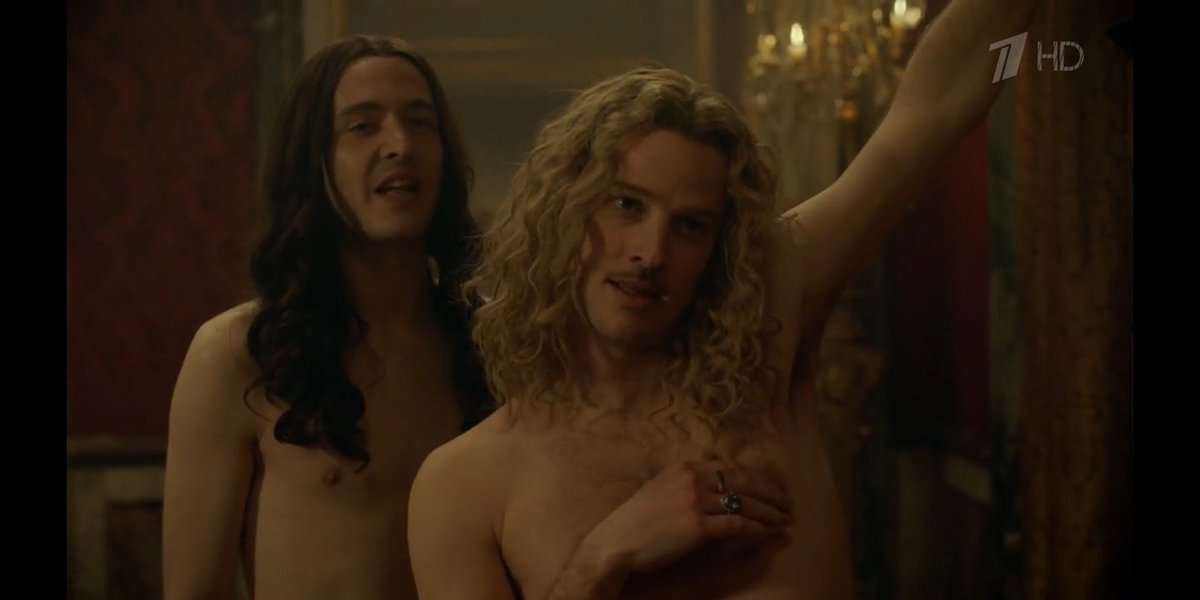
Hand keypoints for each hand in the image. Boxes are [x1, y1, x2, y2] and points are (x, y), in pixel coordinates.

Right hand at [584, 460, 791, 573]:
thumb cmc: (637, 520)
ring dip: (770, 512)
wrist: (616, 543)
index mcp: (685, 466)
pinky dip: (757, 528)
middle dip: (772, 492)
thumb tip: (714, 467)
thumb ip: (687, 476)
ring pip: (745, 503)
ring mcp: (695, 502)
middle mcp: (692, 479)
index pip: (732, 466)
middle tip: (790, 502)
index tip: (776, 485)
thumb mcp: (660, 486)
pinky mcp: (697, 527)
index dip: (759, 476)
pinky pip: (737, 525)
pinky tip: (769, 532)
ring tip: (786, 519)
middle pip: (744, 481)